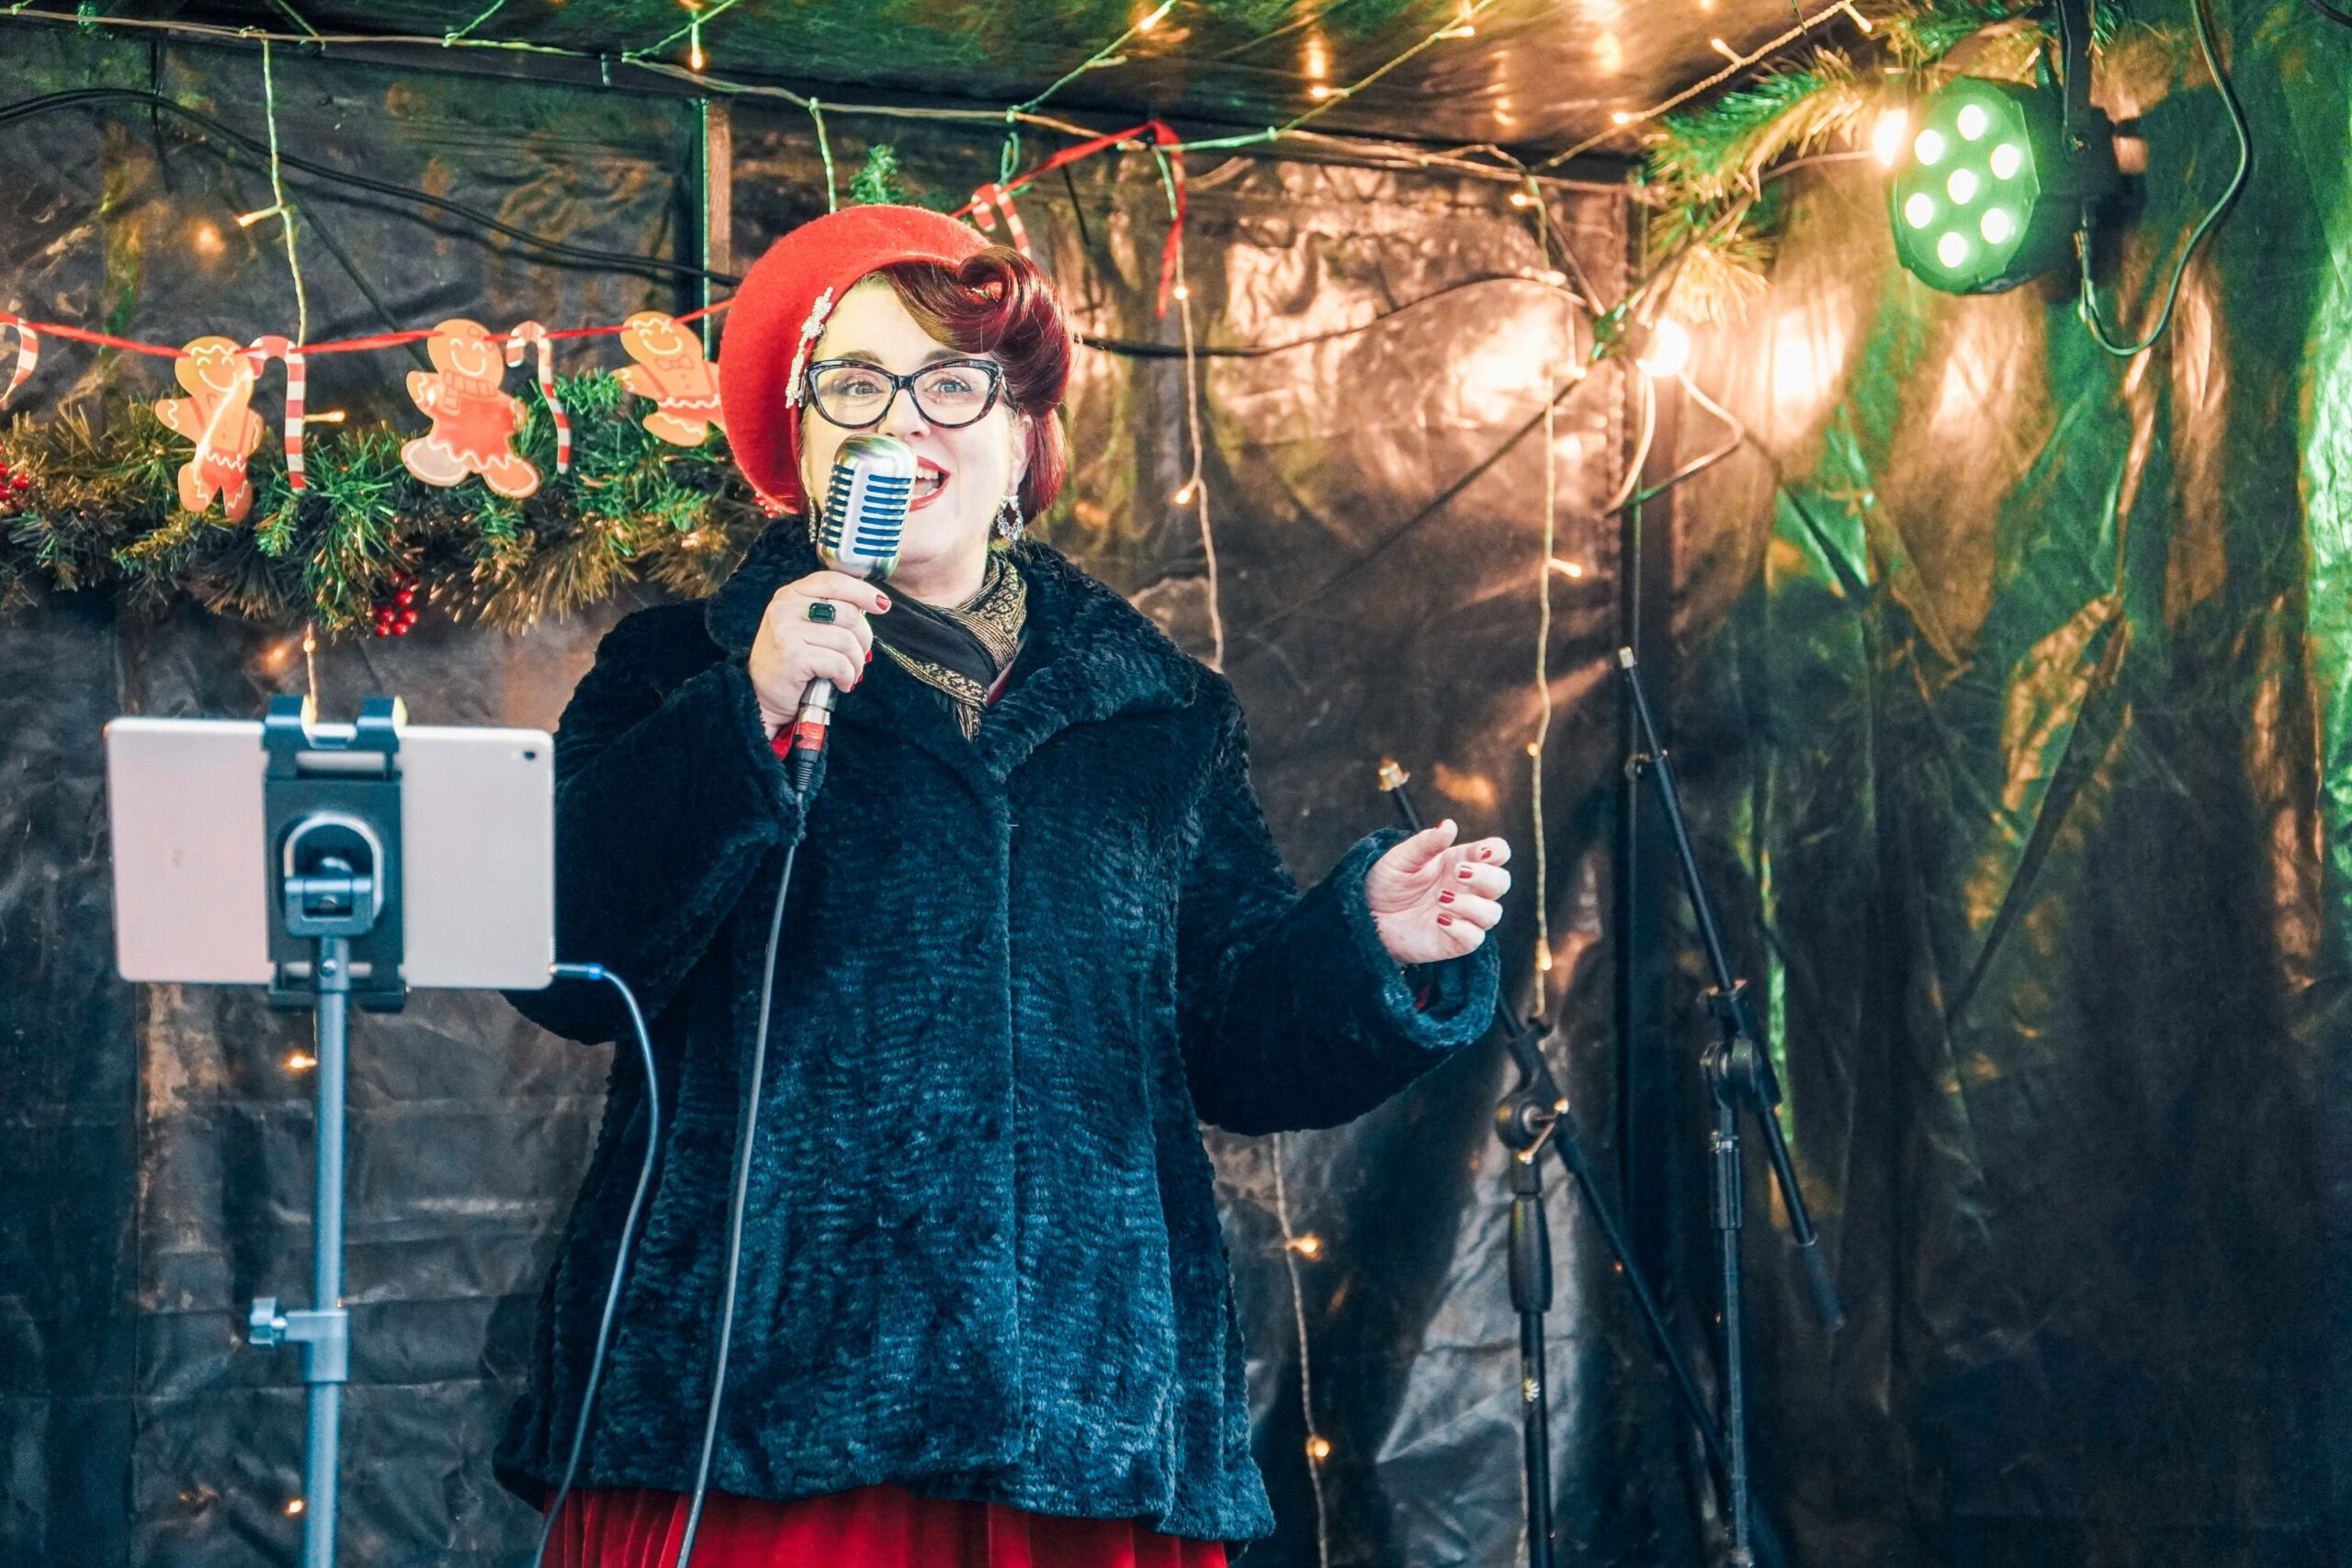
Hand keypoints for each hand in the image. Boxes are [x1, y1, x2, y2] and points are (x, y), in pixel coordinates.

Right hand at [747, 570, 890, 732]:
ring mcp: (787, 630)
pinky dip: (846, 677)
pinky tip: (842, 683)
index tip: (882, 605)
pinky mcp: (792, 656)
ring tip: (851, 674)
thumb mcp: (803, 625)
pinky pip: (838, 663)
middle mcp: (786, 607)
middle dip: (864, 638)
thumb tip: (873, 604)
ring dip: (857, 662)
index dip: (863, 592)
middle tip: (862, 655)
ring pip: (846, 641)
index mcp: (790, 594)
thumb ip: (829, 610)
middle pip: (848, 612)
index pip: (834, 581)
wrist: (760, 696)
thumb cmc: (790, 661)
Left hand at [1365, 819, 1510, 965]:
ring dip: (1471, 904)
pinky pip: (1475, 938)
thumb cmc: (1386, 884)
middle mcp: (1467, 890)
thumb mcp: (1400, 859)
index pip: (1496, 853)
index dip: (1496, 851)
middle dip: (1485, 876)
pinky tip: (1439, 920)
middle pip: (1502, 882)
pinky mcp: (1454, 942)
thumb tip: (1448, 825)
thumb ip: (1425, 843)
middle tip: (1457, 872)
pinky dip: (1461, 928)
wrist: (1367, 917)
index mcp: (1459, 862)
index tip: (1479, 852)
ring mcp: (1463, 916)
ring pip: (1493, 913)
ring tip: (1440, 898)